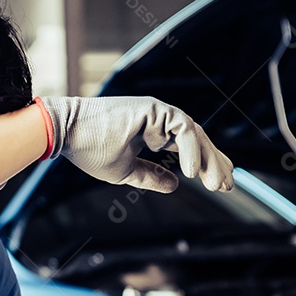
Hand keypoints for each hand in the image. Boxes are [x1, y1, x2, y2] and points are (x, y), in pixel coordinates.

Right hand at [38, 96, 233, 193]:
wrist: (66, 133)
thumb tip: (175, 186)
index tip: (219, 184)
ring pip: (195, 134)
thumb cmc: (89, 149)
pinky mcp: (153, 109)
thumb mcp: (125, 171)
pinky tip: (193, 172)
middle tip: (228, 186)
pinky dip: (190, 150)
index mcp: (153, 129)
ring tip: (216, 184)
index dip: (206, 164)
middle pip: (197, 139)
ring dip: (208, 159)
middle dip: (215, 163)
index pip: (188, 145)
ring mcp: (158, 111)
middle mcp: (159, 118)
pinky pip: (181, 130)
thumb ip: (150, 176)